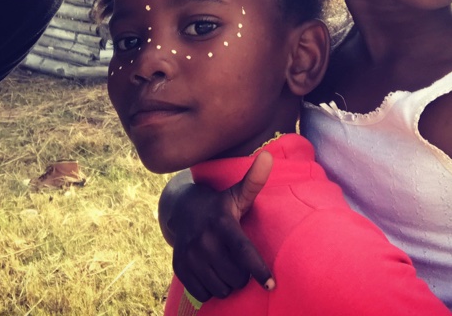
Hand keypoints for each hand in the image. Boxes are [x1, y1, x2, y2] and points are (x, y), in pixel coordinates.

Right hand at [168, 150, 274, 301]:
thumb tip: (268, 157)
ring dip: (228, 283)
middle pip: (236, 277)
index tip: (271, 284)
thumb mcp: (237, 193)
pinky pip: (204, 294)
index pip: (243, 251)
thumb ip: (255, 180)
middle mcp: (203, 240)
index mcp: (222, 222)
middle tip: (241, 262)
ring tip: (226, 266)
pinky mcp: (179, 268)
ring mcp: (189, 255)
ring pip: (221, 289)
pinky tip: (211, 272)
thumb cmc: (221, 205)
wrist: (183, 210)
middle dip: (243, 275)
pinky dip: (211, 289)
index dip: (258, 270)